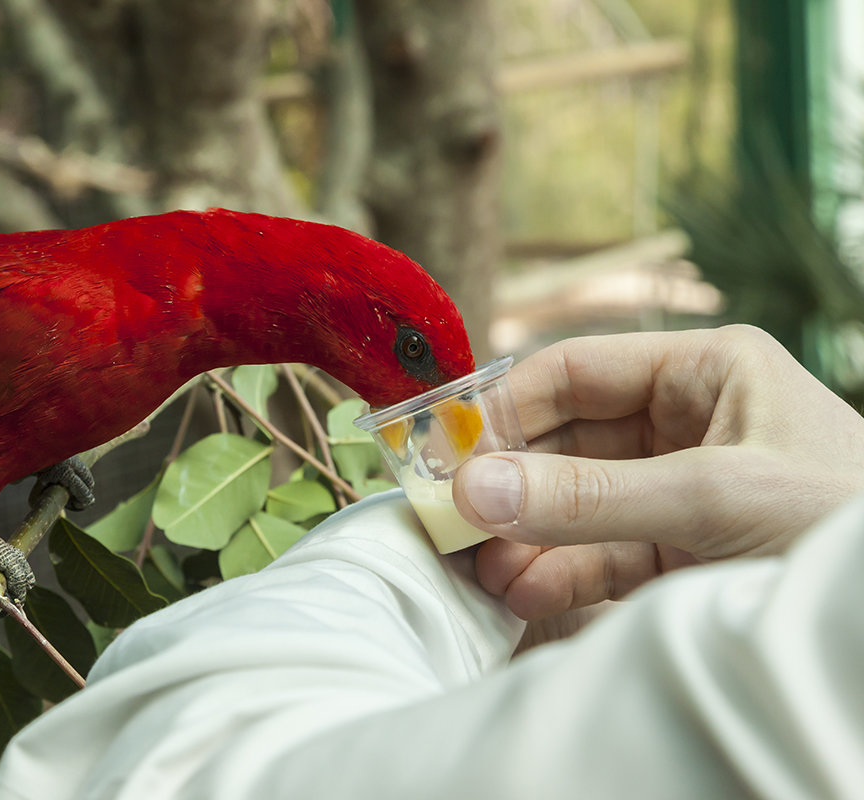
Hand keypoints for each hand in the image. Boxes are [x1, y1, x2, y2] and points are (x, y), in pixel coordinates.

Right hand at [452, 325, 863, 619]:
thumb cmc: (841, 521)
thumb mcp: (713, 498)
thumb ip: (589, 497)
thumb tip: (472, 491)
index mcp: (703, 372)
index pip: (573, 375)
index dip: (505, 410)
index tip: (449, 456)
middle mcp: (685, 424)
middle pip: (565, 443)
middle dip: (510, 486)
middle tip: (453, 521)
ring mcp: (680, 491)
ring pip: (576, 505)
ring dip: (525, 537)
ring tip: (483, 572)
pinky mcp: (683, 552)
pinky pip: (601, 555)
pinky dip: (559, 574)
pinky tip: (522, 593)